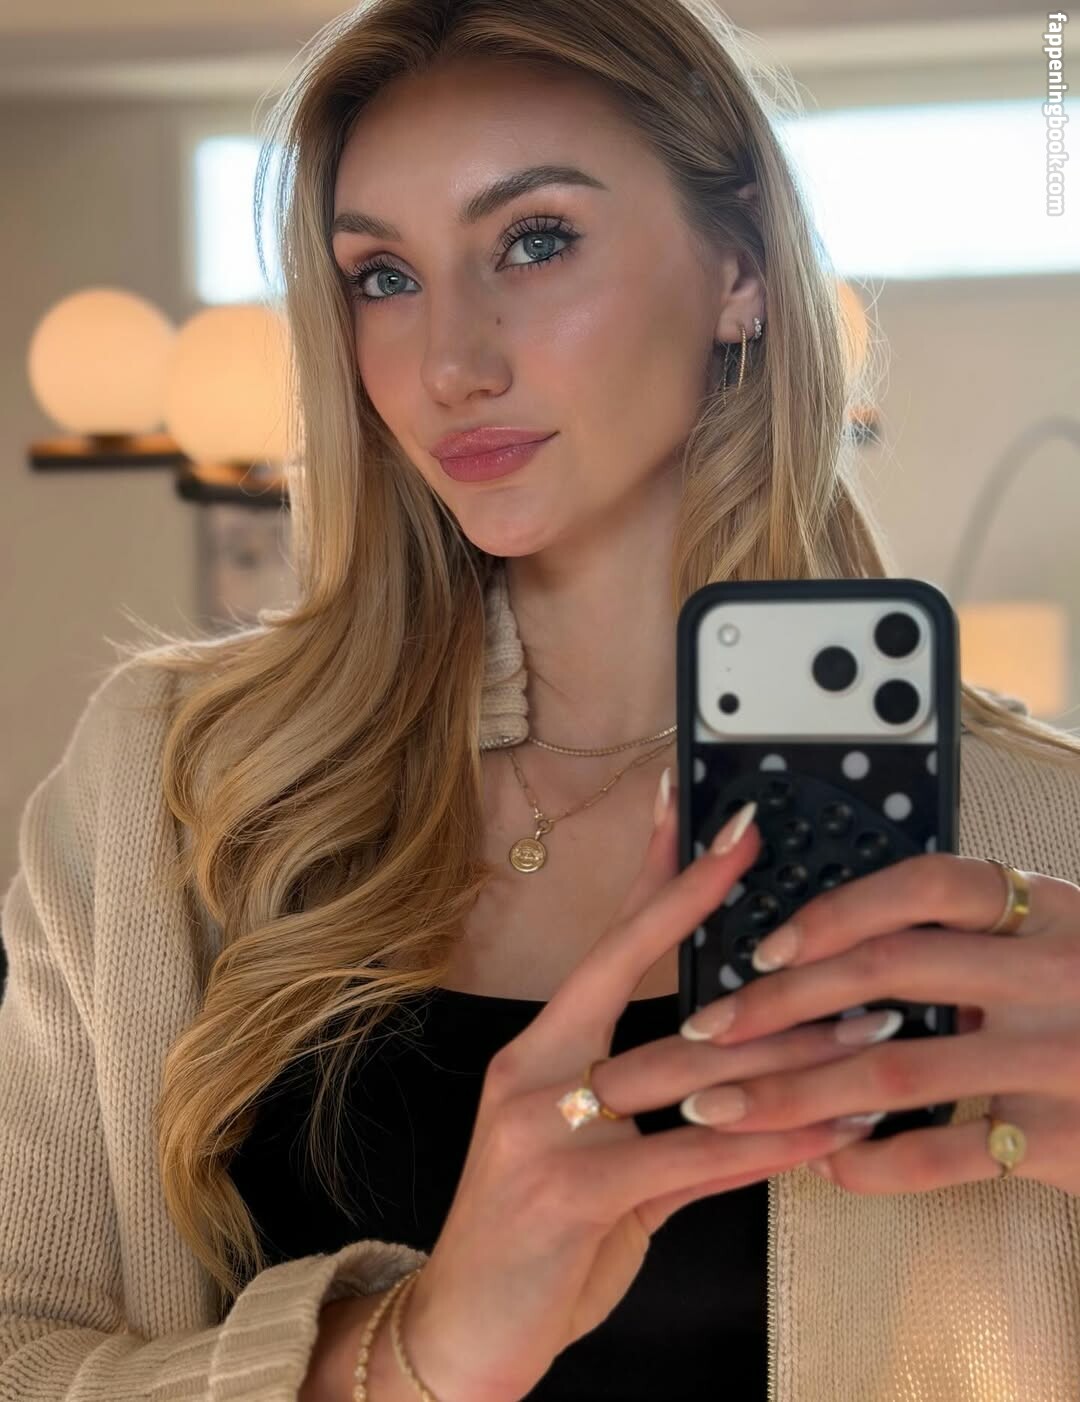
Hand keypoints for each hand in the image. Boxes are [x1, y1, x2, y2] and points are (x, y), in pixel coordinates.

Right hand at [401, 793, 876, 1401]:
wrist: (460, 1332)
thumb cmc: (534, 1243)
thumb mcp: (606, 1173)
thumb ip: (680, 1131)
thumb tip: (762, 1103)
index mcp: (540, 1049)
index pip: (611, 943)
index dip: (665, 877)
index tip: (714, 821)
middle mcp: (533, 1069)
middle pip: (639, 974)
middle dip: (740, 943)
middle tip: (835, 925)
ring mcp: (544, 1125)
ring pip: (687, 1068)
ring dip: (790, 1051)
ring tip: (866, 1031)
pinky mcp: (569, 1190)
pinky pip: (690, 1156)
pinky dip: (770, 1143)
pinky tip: (831, 1132)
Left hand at [681, 852, 1079, 1194]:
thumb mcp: (1062, 942)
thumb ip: (978, 934)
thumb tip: (840, 938)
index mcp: (1047, 908)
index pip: (928, 884)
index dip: (837, 907)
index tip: (763, 944)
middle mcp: (1055, 972)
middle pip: (889, 973)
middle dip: (777, 1004)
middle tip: (700, 1032)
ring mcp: (1061, 1059)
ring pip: (895, 1072)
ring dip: (790, 1093)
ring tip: (717, 1109)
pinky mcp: (1069, 1142)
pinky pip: (947, 1157)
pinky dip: (873, 1164)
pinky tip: (821, 1167)